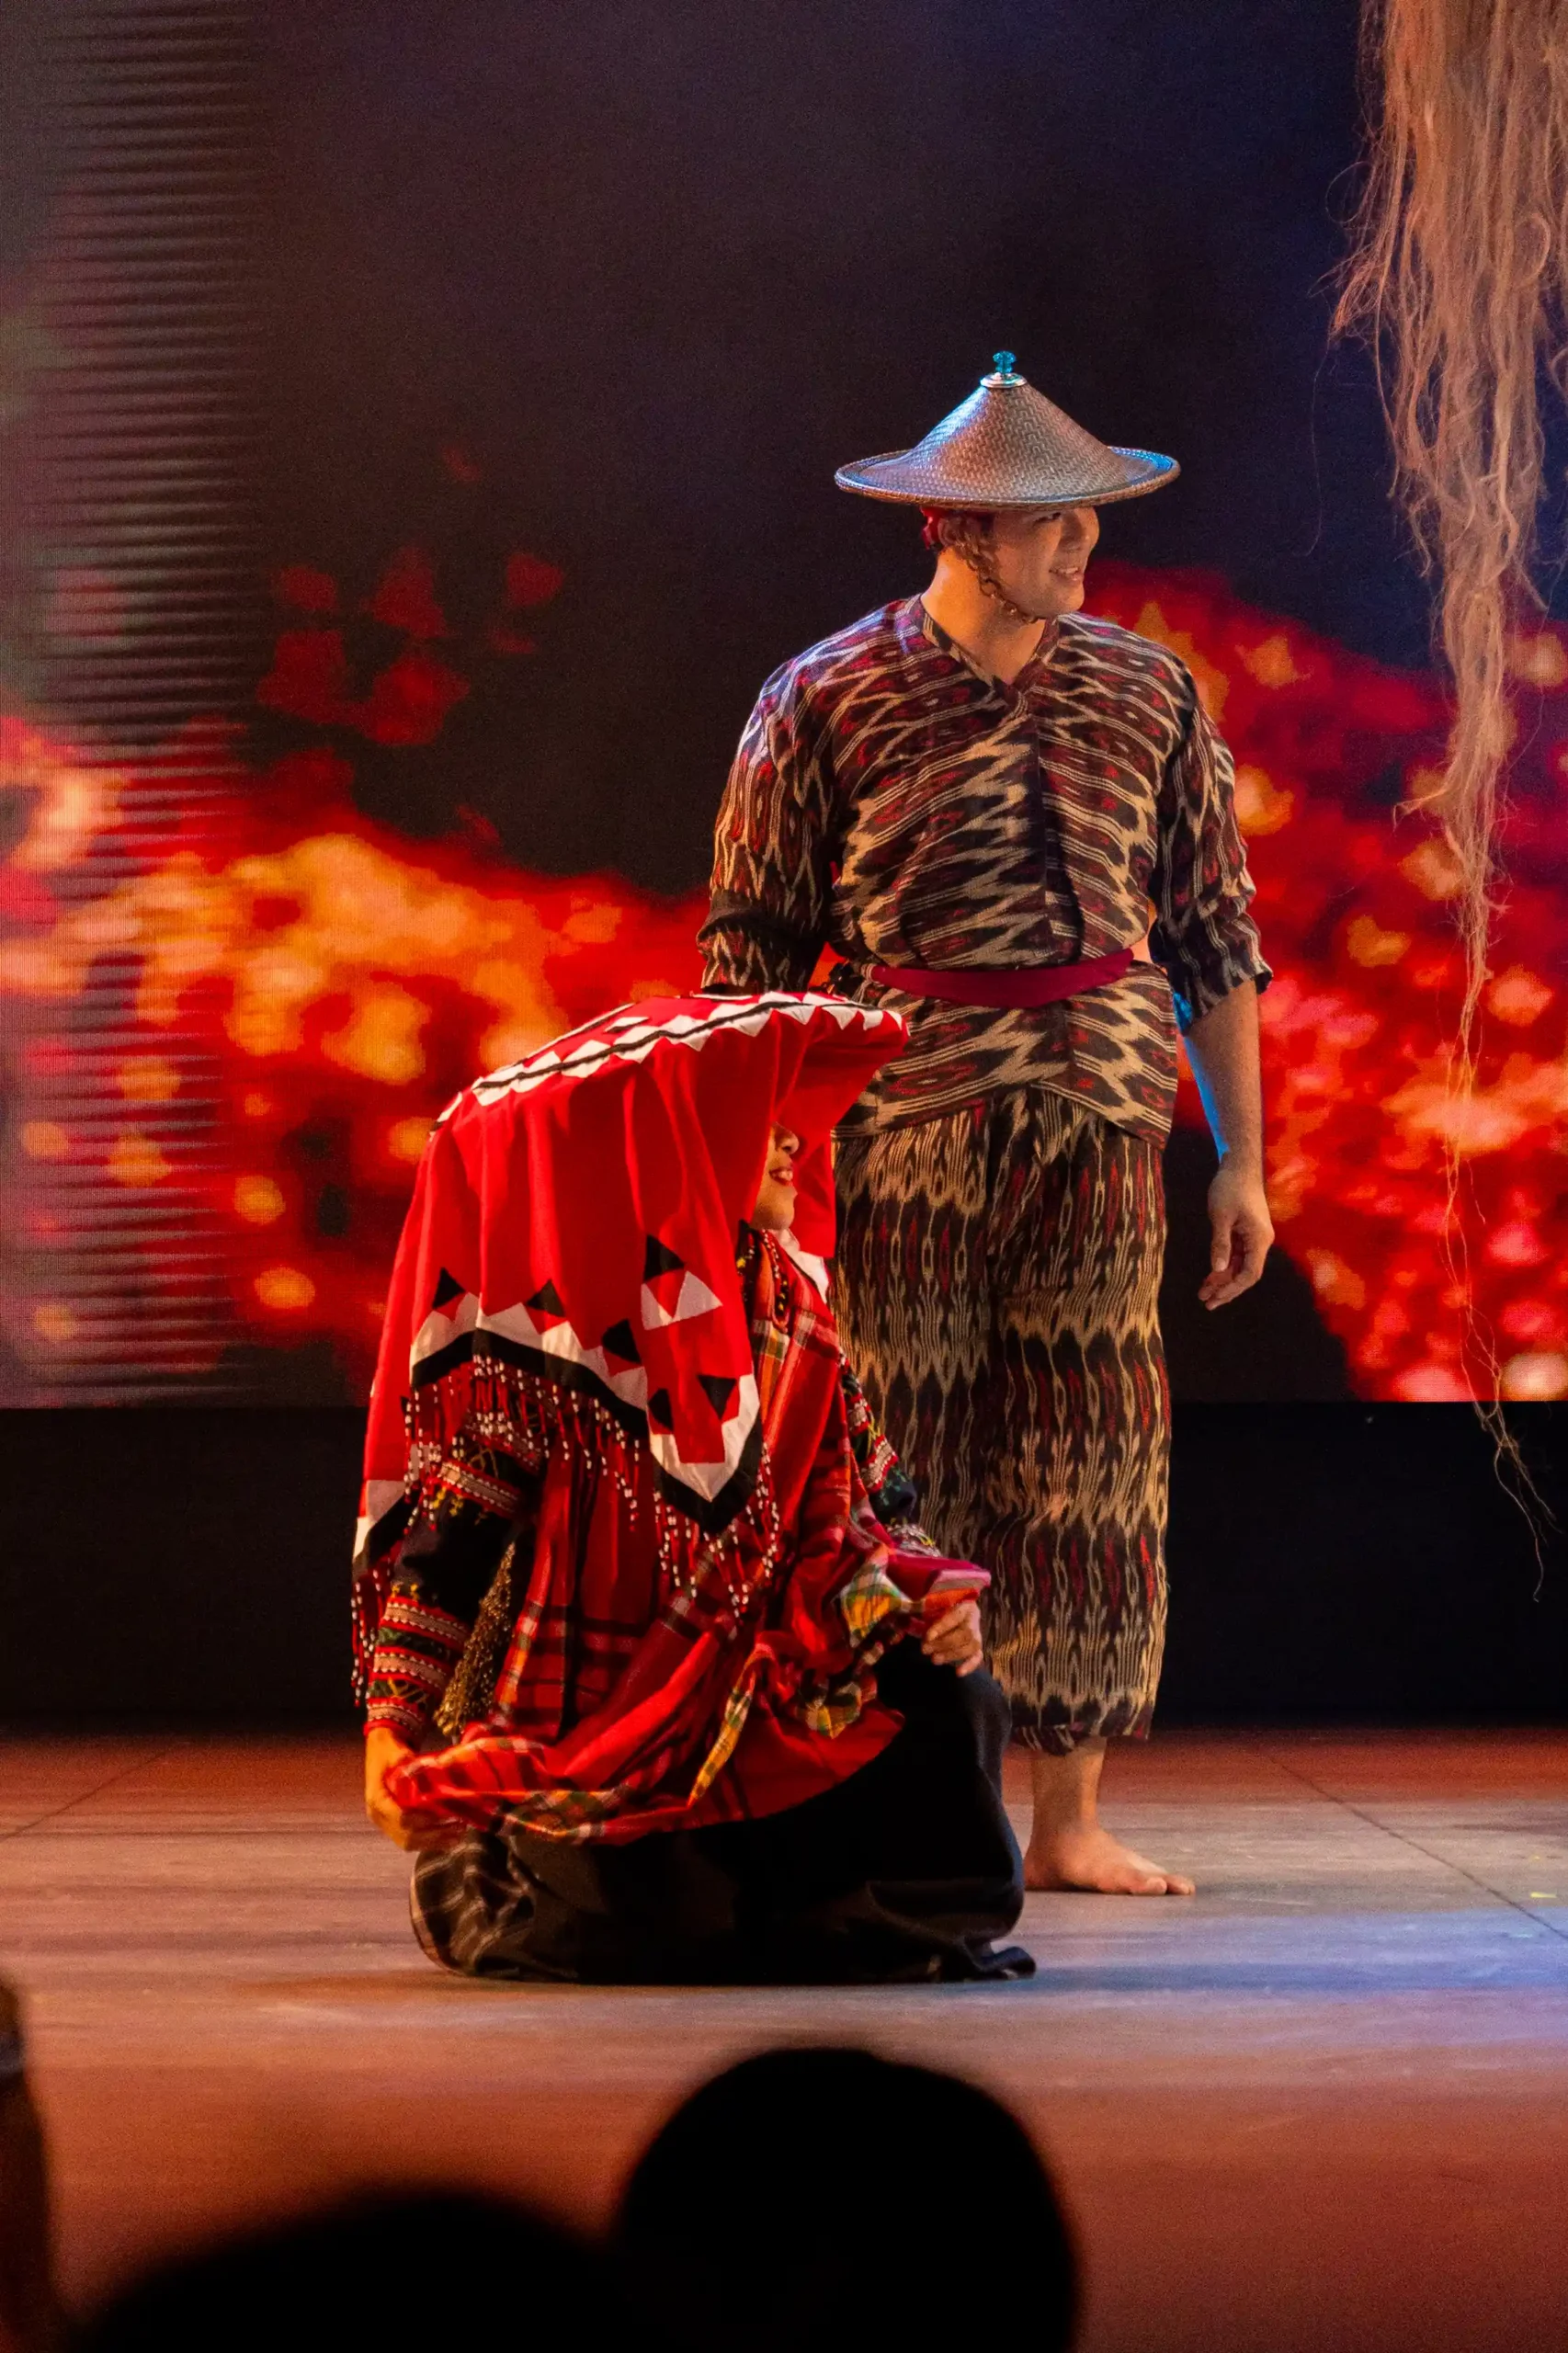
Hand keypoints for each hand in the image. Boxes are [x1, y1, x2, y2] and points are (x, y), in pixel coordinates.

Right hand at [364, 1726, 461, 1851]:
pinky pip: (410, 1840)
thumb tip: (419, 1768)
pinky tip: (448, 1837)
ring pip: (408, 1843)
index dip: (422, 1820)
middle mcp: (378, 1816)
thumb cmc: (387, 1750)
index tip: (444, 1815)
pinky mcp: (393, 1825)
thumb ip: (404, 1760)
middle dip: (434, 1836)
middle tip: (459, 1828)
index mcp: (376, 1799)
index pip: (400, 1818)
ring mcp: (385, 1823)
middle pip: (406, 1836)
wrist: (379, 1750)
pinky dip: (429, 1841)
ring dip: (434, 1842)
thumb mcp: (394, 1751)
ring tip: (458, 1835)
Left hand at [921, 1597, 983, 1676]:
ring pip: (971, 1646)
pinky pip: (978, 1657)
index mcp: (964, 1604)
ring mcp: (977, 1634)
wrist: (952, 1608)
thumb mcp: (929, 1605)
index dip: (942, 1627)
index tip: (928, 1637)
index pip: (955, 1616)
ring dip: (951, 1655)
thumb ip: (918, 1614)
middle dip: (943, 1643)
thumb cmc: (937, 1607)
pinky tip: (958, 1673)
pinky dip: (969, 1666)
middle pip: (965, 1633)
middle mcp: (974, 1618)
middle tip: (925, 1650)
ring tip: (934, 1659)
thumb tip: (900, 1631)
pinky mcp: (977, 1647)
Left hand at [1200, 1159, 1273, 1308]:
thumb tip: (1218, 1270)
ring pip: (1240, 1266)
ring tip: (1203, 1293)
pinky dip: (1224, 1265)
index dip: (1233, 1288)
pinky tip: (1210, 1276)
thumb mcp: (1221, 1217)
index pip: (1250, 1273)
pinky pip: (1236, 1255)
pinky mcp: (1246, 1232)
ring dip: (1223, 1279)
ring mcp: (1254, 1237)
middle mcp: (1260, 1241)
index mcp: (1259, 1239)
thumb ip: (1220, 1244)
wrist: (1238, 1165)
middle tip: (1206, 1302)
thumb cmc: (1230, 1188)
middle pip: (1246, 1273)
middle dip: (1227, 1289)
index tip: (1215, 1297)